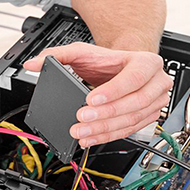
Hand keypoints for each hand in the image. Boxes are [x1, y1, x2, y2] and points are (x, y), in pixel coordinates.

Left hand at [23, 42, 171, 146]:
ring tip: (81, 132)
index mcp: (145, 62)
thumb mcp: (82, 51)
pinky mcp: (147, 117)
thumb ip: (57, 55)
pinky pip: (129, 131)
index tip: (90, 99)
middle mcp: (156, 82)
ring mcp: (155, 101)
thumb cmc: (106, 59)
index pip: (133, 78)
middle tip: (81, 119)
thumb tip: (33, 63)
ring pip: (131, 120)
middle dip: (105, 114)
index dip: (112, 91)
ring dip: (104, 129)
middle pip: (134, 102)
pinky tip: (90, 138)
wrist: (121, 66)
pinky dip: (108, 136)